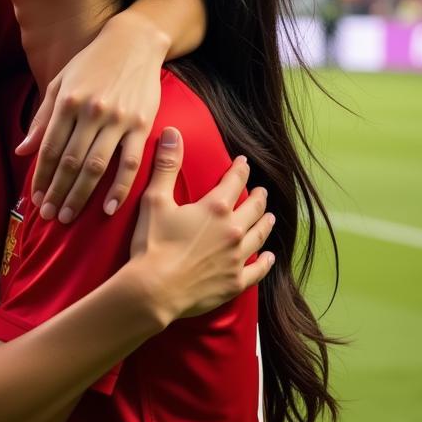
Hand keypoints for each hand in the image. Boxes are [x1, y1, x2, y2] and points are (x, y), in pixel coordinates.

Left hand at [16, 18, 166, 223]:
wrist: (134, 42)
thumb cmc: (91, 63)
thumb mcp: (60, 83)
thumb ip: (42, 119)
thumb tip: (22, 152)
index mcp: (67, 102)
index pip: (50, 148)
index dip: (41, 176)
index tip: (34, 199)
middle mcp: (91, 112)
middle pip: (70, 162)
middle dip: (56, 192)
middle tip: (49, 216)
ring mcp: (118, 120)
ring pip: (96, 166)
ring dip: (80, 195)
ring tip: (68, 216)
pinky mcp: (142, 125)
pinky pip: (130, 163)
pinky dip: (120, 188)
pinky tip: (108, 208)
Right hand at [124, 127, 274, 327]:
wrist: (154, 289)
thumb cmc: (152, 244)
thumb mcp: (155, 200)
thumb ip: (167, 165)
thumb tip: (173, 132)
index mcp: (215, 208)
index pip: (234, 182)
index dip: (239, 170)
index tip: (243, 163)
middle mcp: (232, 231)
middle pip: (252, 208)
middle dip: (257, 196)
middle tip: (261, 191)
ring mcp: (236, 258)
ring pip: (258, 236)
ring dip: (265, 223)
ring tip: (269, 216)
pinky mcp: (234, 282)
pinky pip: (257, 271)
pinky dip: (265, 262)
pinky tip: (269, 257)